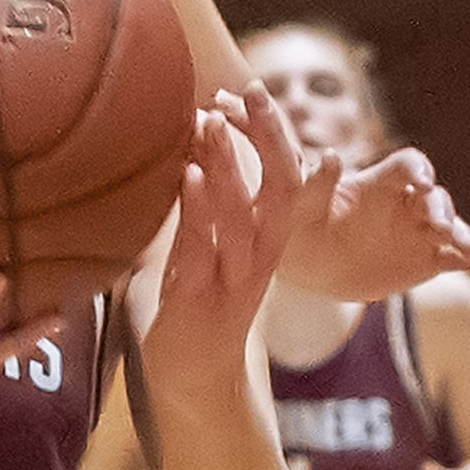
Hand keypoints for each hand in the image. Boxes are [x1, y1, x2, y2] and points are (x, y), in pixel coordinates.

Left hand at [141, 86, 302, 404]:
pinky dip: (198, 209)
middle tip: (251, 90)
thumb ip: (204, 207)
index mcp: (264, 241)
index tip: (250, 89)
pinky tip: (189, 174)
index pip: (282, 178)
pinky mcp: (202, 304)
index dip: (271, 136)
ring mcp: (234, 282)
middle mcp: (259, 257)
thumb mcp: (206, 250)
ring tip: (213, 122)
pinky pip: (204, 250)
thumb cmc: (195, 304)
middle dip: (268, 140)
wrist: (194, 380)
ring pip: (243, 216)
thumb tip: (187, 148)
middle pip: (279, 189)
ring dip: (228, 167)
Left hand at [288, 146, 469, 299]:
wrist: (313, 265)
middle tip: (439, 229)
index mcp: (380, 183)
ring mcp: (421, 231)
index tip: (421, 183)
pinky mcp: (429, 258)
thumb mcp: (303, 206)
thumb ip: (318, 183)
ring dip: (464, 236)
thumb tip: (329, 155)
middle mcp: (407, 202)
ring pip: (452, 228)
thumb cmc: (303, 226)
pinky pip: (458, 259)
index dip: (418, 171)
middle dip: (441, 210)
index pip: (408, 166)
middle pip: (435, 198)